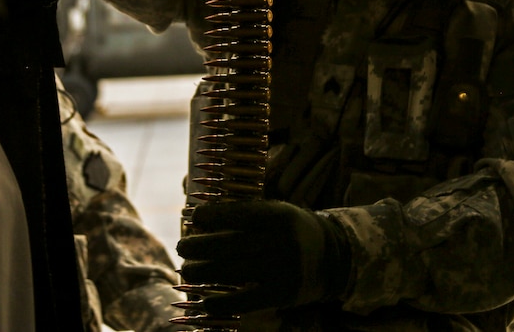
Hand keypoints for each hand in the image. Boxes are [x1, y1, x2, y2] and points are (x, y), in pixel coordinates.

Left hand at [176, 199, 351, 315]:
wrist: (331, 256)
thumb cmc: (291, 230)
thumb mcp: (276, 211)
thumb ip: (245, 212)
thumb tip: (199, 216)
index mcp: (279, 216)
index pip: (239, 214)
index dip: (213, 215)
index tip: (194, 217)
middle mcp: (280, 242)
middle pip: (230, 245)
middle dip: (199, 246)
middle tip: (182, 247)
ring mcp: (281, 270)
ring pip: (232, 272)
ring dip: (203, 272)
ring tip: (187, 270)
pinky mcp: (280, 294)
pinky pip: (244, 302)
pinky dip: (221, 303)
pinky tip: (206, 300)